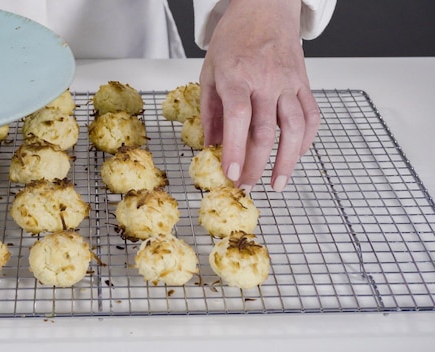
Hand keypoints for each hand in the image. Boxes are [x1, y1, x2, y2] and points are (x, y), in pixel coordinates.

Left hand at [199, 0, 320, 192]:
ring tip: (278, 184)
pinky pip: (312, 116)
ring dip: (287, 162)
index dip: (236, 150)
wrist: (265, 7)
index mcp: (237, 77)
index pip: (238, 119)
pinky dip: (307, 140)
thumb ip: (209, 110)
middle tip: (246, 185)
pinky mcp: (304, 83)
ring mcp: (289, 83)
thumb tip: (210, 145)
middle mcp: (266, 81)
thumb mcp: (209, 70)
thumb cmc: (233, 37)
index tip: (231, 174)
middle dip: (256, 165)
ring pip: (295, 128)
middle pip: (266, 132)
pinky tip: (296, 155)